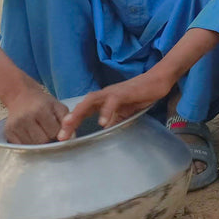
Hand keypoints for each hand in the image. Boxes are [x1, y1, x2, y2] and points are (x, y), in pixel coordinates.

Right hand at [4, 84, 69, 144]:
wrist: (21, 97)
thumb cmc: (43, 103)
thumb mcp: (58, 106)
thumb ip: (66, 120)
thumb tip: (67, 138)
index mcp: (40, 109)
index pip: (54, 132)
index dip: (58, 132)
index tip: (56, 127)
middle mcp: (25, 117)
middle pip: (42, 141)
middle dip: (48, 138)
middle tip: (47, 130)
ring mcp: (14, 125)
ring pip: (32, 146)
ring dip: (38, 142)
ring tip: (38, 132)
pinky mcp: (7, 132)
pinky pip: (21, 146)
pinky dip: (28, 144)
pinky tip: (30, 134)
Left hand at [56, 70, 170, 140]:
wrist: (158, 80)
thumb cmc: (142, 95)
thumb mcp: (125, 112)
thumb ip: (114, 119)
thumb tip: (105, 130)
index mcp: (103, 100)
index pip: (83, 111)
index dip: (72, 123)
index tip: (62, 137)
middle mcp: (104, 95)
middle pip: (82, 105)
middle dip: (70, 119)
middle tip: (60, 135)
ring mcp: (113, 92)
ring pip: (91, 101)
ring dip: (79, 113)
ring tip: (69, 125)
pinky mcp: (124, 92)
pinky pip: (112, 101)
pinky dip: (106, 111)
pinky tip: (102, 123)